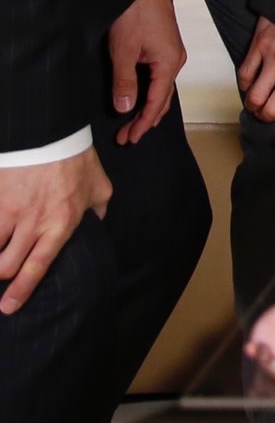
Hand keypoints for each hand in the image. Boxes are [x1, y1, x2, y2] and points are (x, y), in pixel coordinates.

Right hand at [0, 147, 109, 314]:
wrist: (49, 132)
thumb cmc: (76, 160)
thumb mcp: (99, 186)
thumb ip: (99, 210)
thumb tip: (98, 224)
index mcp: (61, 224)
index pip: (37, 267)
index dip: (21, 291)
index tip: (9, 306)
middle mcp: (33, 223)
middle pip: (6, 266)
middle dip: (1, 275)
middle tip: (2, 274)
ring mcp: (9, 212)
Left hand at [107, 0, 184, 144]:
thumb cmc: (136, 14)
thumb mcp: (124, 50)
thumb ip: (125, 81)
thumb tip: (126, 108)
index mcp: (169, 64)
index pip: (157, 102)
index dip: (142, 122)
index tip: (129, 137)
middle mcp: (175, 62)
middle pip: (163, 99)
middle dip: (145, 120)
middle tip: (127, 137)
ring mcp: (172, 55)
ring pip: (162, 89)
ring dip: (148, 107)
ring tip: (132, 123)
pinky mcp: (165, 49)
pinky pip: (160, 78)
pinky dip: (151, 93)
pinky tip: (141, 98)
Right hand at [238, 14, 274, 149]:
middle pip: (272, 109)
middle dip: (271, 118)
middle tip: (274, 115)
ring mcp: (274, 58)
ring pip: (254, 96)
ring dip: (256, 104)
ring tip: (261, 103)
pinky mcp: (260, 46)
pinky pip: (244, 74)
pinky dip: (245, 84)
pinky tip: (252, 84)